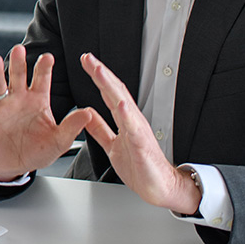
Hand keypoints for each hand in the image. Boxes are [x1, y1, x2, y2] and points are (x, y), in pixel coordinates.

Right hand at [0, 44, 93, 180]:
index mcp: (39, 100)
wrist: (15, 163)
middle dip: (19, 63)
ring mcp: (3, 105)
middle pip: (19, 76)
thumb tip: (90, 113)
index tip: (48, 57)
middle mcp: (19, 98)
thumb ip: (72, 126)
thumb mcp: (59, 141)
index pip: (42, 79)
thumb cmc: (39, 150)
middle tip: (19, 49)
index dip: (44, 68)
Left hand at [80, 53, 201, 212]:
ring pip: (123, 104)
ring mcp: (138, 131)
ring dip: (111, 87)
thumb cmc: (140, 166)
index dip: (97, 77)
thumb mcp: (112, 145)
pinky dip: (127, 114)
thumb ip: (100, 129)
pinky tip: (120, 103)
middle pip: (115, 92)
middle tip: (88, 58)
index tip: (86, 61)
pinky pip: (134, 128)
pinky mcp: (142, 145)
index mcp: (124, 120)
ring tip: (99, 72)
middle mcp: (132, 121)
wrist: (158, 186)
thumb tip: (88, 114)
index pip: (109, 93)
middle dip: (101, 74)